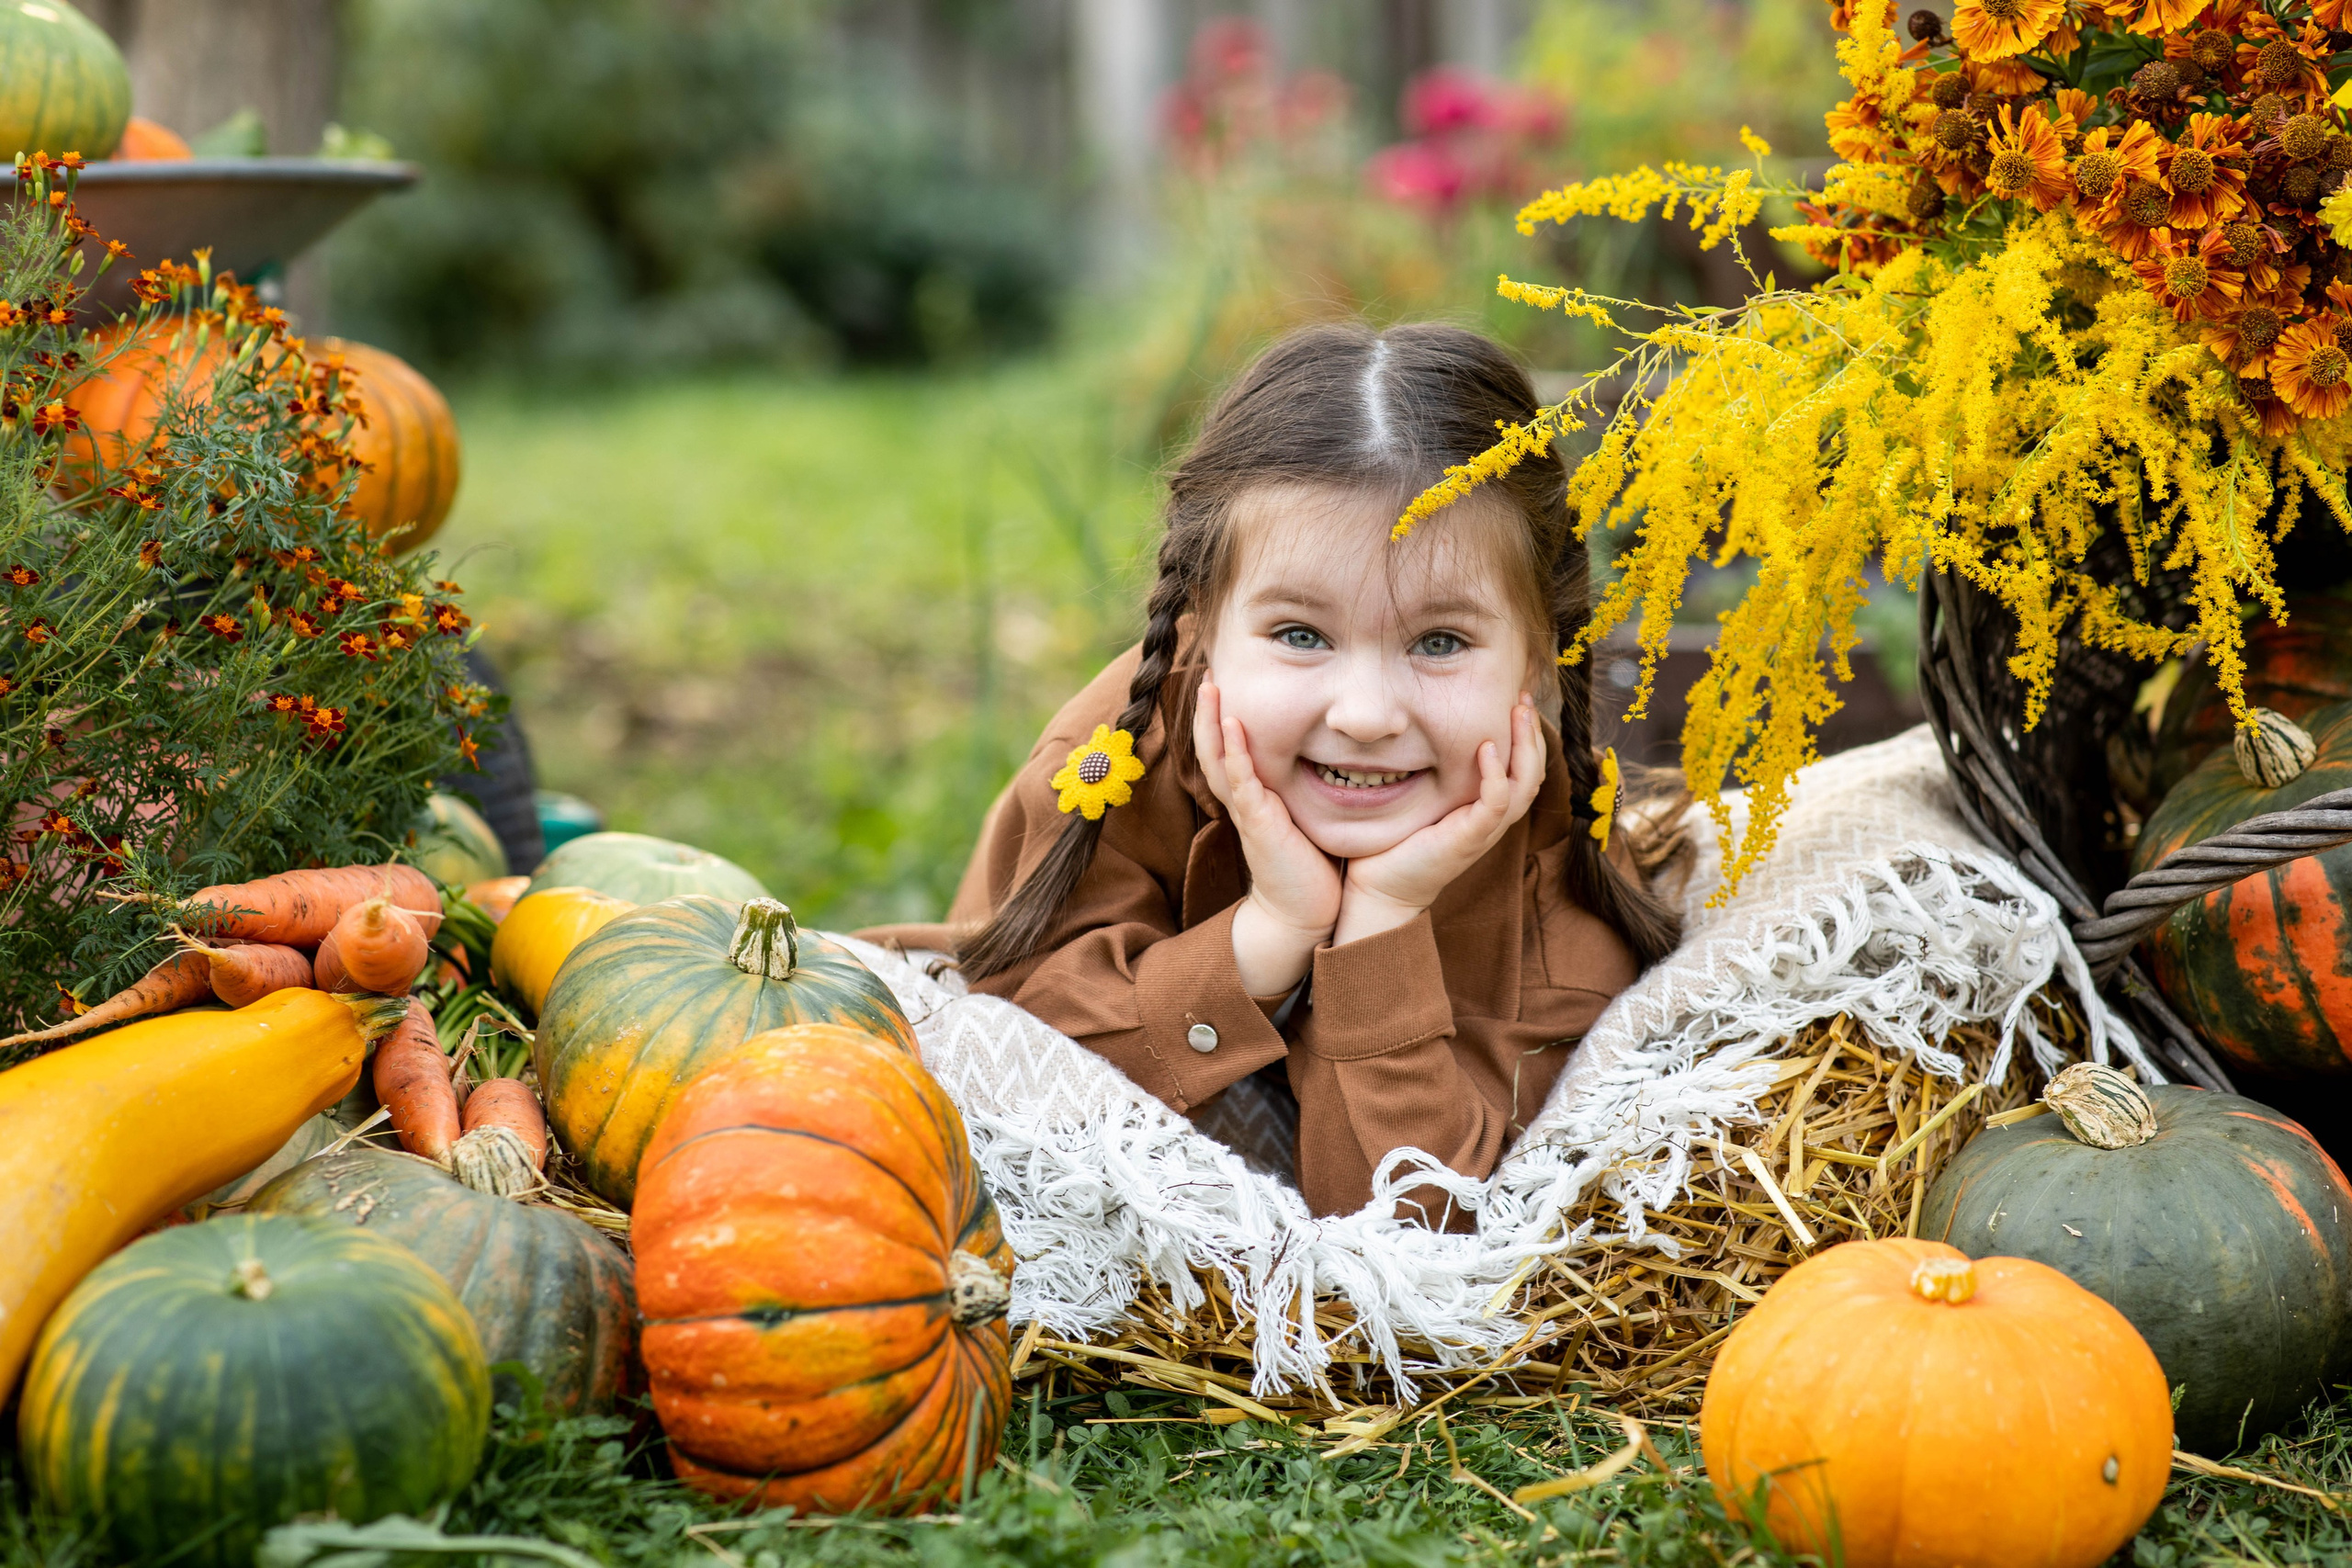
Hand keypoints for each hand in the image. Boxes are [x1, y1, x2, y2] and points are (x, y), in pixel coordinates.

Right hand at [1194, 677, 1339, 994]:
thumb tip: (1334, 757)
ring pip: (1218, 758)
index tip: (1225, 681)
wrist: (1308, 912)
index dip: (1222, 716)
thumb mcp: (1306, 817)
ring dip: (1212, 721)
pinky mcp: (1258, 823)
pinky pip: (1240, 781)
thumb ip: (1308, 790)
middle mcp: (1244, 800)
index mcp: (1253, 797)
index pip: (1228, 748)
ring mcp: (1248, 810)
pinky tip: (1234, 724)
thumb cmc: (1312, 866)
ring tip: (1209, 686)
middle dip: (1206, 710)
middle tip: (1208, 671)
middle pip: (1212, 747)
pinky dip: (1234, 751)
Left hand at [1334, 696, 1543, 946]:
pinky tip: (1485, 747)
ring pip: (1524, 784)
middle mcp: (1493, 819)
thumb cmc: (1395, 843)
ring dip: (1525, 746)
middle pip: (1533, 771)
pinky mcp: (1470, 838)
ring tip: (1518, 712)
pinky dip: (1494, 774)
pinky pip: (1496, 803)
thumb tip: (1418, 730)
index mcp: (1486, 808)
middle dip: (1532, 732)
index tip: (1516, 698)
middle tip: (1523, 696)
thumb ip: (1432, 771)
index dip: (1525, 734)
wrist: (1380, 888)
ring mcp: (1485, 830)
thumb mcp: (1422, 799)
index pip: (1522, 767)